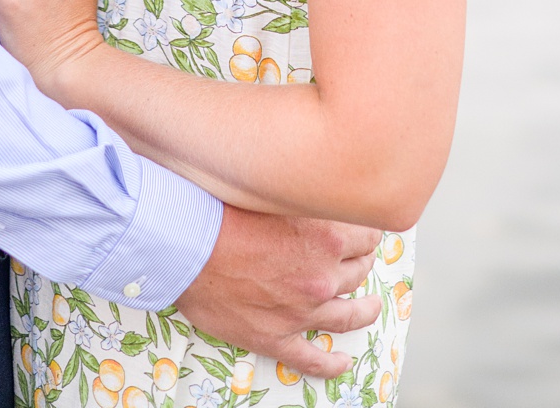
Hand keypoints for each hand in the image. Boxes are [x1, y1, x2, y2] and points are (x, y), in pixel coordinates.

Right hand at [176, 207, 383, 377]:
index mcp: (329, 238)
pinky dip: (331, 364)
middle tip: (358, 261)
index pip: (369, 237)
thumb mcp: (284, 197)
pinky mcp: (275, 337)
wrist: (187, 247)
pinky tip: (342, 362)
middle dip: (360, 265)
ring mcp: (300, 312)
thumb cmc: (228, 214)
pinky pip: (311, 358)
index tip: (363, 234)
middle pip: (359, 272)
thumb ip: (313, 204)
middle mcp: (321, 277)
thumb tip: (332, 199)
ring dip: (364, 310)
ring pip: (348, 315)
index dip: (366, 234)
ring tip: (372, 307)